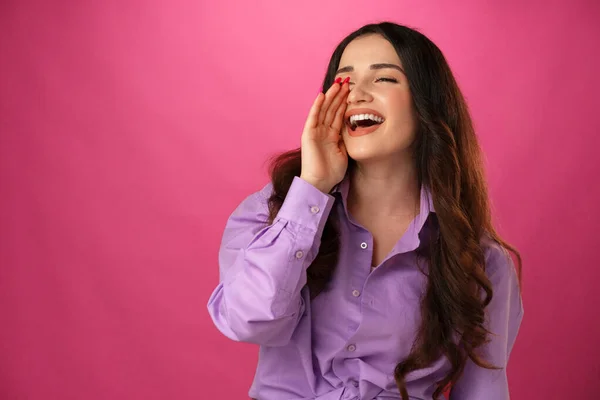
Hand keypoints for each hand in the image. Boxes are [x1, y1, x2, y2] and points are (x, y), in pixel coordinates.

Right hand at [300, 78, 349, 192]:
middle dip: (338, 95)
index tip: (351, 91)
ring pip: (324, 110)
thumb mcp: (344, 152)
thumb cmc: (332, 172)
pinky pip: (313, 117)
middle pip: (331, 109)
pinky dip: (317, 106)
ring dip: (330, 96)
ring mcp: (315, 132)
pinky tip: (322, 95)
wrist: (321, 182)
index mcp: (331, 136)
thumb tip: (353, 127)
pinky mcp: (308, 134)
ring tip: (337, 83)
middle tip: (346, 81)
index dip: (344, 102)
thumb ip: (346, 139)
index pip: (338, 115)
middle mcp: (323, 131)